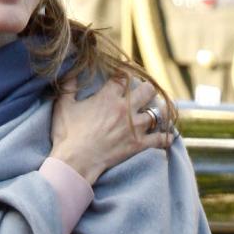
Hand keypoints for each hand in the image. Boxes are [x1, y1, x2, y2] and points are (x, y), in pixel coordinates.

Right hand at [49, 73, 173, 185]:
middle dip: (147, 89)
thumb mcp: (63, 106)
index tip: (125, 75)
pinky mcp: (138, 145)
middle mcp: (125, 108)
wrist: (75, 163)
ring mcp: (134, 127)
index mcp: (108, 97)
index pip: (123, 77)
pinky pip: (159, 139)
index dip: (125, 74)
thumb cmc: (67, 135)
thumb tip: (69, 70)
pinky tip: (169, 137)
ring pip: (157, 112)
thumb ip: (68, 86)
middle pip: (147, 90)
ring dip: (159, 111)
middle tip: (145, 93)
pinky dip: (166, 138)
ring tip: (159, 112)